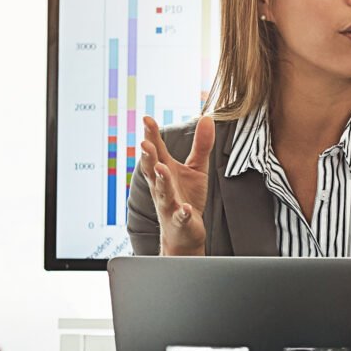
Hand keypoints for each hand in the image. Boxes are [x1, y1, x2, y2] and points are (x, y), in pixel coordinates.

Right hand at [137, 114, 214, 254]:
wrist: (183, 233)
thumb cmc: (186, 197)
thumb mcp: (196, 168)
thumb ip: (201, 145)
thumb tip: (206, 118)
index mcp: (165, 170)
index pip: (156, 150)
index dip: (151, 135)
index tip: (146, 119)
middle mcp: (162, 186)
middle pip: (152, 169)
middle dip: (148, 157)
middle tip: (144, 143)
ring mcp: (169, 204)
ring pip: (163, 191)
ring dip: (161, 180)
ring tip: (161, 169)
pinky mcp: (179, 220)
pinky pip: (180, 216)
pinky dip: (181, 212)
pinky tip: (185, 207)